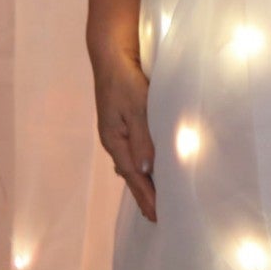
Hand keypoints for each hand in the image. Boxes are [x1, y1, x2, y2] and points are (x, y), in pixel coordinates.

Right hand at [91, 47, 156, 221]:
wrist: (112, 52)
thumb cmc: (124, 78)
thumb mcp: (136, 107)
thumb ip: (142, 138)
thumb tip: (145, 170)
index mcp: (114, 139)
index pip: (132, 176)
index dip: (146, 196)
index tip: (157, 217)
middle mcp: (114, 138)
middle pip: (131, 173)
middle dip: (144, 194)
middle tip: (158, 216)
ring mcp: (118, 129)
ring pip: (133, 161)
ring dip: (145, 180)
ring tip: (157, 197)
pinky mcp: (125, 119)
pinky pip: (135, 148)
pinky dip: (144, 162)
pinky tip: (151, 166)